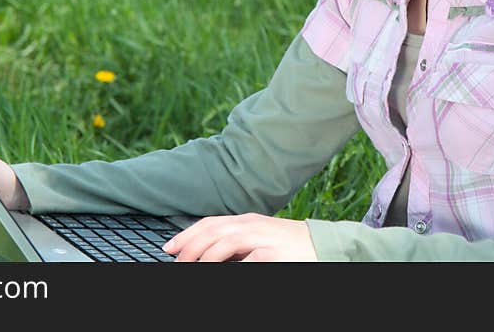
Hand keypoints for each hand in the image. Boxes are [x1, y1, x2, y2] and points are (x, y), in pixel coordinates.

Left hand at [162, 212, 317, 261]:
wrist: (323, 245)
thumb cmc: (289, 245)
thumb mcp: (259, 238)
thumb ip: (236, 242)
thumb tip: (208, 253)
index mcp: (246, 221)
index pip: (209, 223)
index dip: (186, 235)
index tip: (169, 248)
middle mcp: (251, 225)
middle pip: (212, 231)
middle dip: (190, 246)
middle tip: (177, 262)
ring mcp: (263, 238)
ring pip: (226, 242)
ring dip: (205, 256)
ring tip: (193, 268)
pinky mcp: (275, 253)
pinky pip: (250, 259)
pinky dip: (234, 266)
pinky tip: (221, 273)